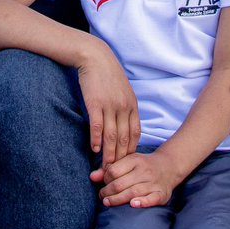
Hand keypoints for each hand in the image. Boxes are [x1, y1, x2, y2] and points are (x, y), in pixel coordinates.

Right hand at [78, 41, 139, 166]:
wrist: (94, 57)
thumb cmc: (107, 75)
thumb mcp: (123, 91)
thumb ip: (125, 107)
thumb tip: (124, 125)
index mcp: (132, 105)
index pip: (135, 134)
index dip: (131, 150)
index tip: (127, 162)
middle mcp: (124, 107)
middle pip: (124, 139)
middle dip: (121, 157)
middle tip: (116, 172)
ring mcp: (110, 106)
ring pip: (112, 136)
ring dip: (109, 154)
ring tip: (105, 166)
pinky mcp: (95, 103)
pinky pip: (98, 126)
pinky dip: (97, 140)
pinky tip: (94, 149)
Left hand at [93, 150, 176, 207]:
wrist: (169, 166)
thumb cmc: (142, 165)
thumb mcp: (127, 162)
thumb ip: (109, 169)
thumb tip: (92, 177)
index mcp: (134, 160)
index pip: (113, 171)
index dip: (105, 179)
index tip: (103, 184)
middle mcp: (144, 171)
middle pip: (121, 183)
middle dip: (108, 192)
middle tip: (102, 197)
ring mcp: (154, 182)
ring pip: (133, 192)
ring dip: (118, 199)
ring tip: (108, 203)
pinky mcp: (162, 193)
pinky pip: (152, 199)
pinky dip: (143, 202)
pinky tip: (133, 205)